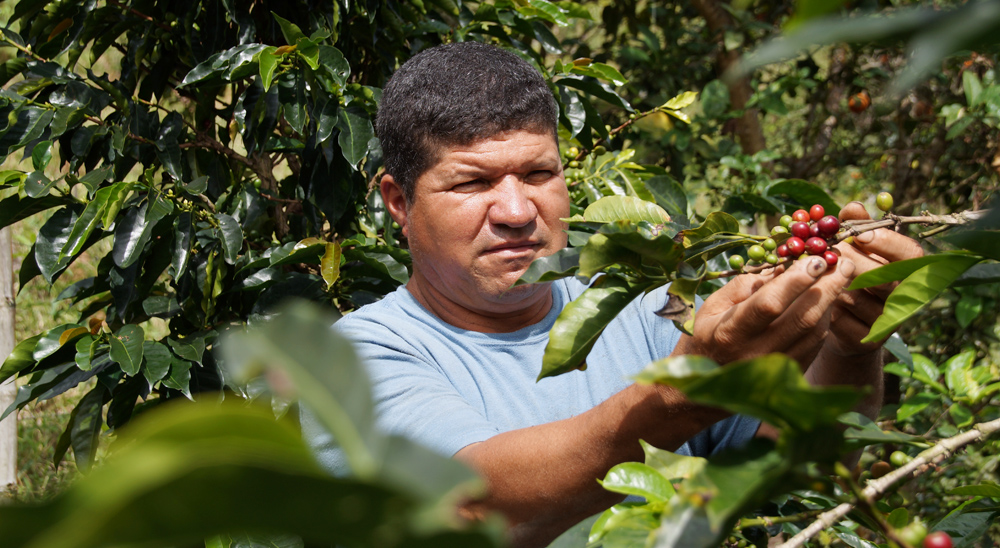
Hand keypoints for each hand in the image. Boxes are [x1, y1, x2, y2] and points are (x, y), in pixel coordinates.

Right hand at [677, 253, 856, 368]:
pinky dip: (825, 316)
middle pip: (802, 318)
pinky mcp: (791, 373)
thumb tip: (783, 265)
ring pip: (815, 330)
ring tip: (840, 275)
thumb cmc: (707, 335)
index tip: (816, 259)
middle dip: (828, 286)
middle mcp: (756, 354)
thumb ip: (746, 285)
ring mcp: (777, 368)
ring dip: (831, 300)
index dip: (796, 281)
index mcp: (730, 334)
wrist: (706, 386)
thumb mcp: (714, 305)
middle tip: (844, 262)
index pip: (769, 305)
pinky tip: (828, 299)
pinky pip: (816, 342)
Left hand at [823, 202, 924, 357]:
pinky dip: (822, 305)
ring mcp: (886, 321)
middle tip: (826, 251)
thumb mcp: (856, 248)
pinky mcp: (865, 340)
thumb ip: (856, 227)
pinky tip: (812, 298)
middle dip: (850, 261)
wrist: (842, 321)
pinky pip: (840, 319)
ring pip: (856, 297)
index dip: (887, 243)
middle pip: (882, 276)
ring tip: (814, 272)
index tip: (860, 235)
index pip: (911, 255)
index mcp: (906, 268)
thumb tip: (853, 209)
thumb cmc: (851, 272)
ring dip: (830, 282)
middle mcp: (902, 295)